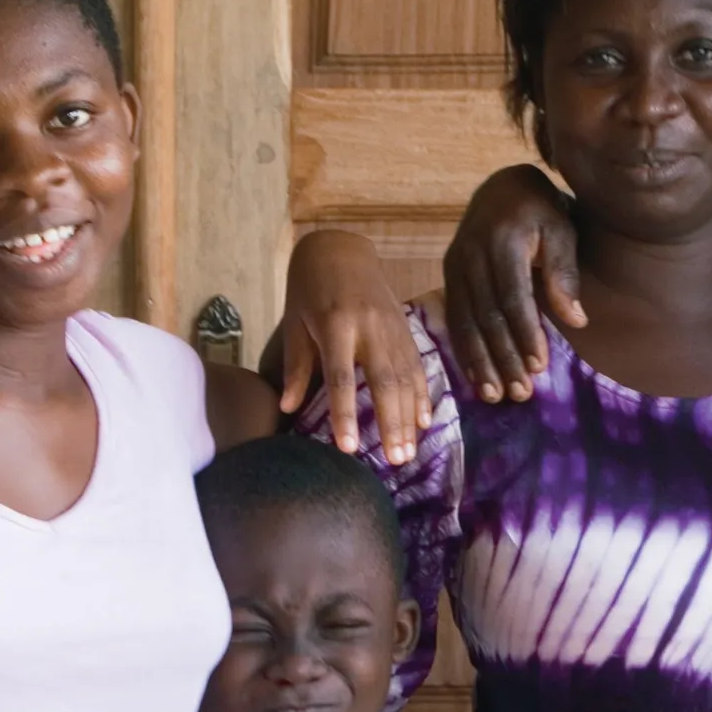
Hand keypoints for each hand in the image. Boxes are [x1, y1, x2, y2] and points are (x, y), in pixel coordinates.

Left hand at [275, 231, 428, 462]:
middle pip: (384, 382)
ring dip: (409, 418)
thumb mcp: (294, 323)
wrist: (342, 250)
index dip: (346, 414)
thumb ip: (296, 366)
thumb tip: (287, 409)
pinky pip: (417, 366)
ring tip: (409, 452)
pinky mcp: (406, 329)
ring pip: (406, 378)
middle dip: (391, 424)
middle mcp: (369, 328)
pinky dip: (422, 395)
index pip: (341, 378)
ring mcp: (392, 328)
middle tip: (396, 461)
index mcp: (336, 326)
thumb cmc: (309, 290)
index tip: (348, 447)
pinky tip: (424, 422)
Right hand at [439, 167, 581, 403]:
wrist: (504, 188)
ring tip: (496, 395)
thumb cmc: (541, 211)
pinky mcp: (448, 274)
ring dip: (481, 362)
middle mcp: (472, 253)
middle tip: (520, 392)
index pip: (514, 297)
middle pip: (487, 315)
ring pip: (466, 321)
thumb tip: (576, 320)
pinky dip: (464, 350)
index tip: (539, 366)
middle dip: (504, 357)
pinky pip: (454, 317)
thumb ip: (565, 273)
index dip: (526, 334)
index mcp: (502, 240)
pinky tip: (475, 377)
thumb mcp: (562, 230)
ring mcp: (455, 263)